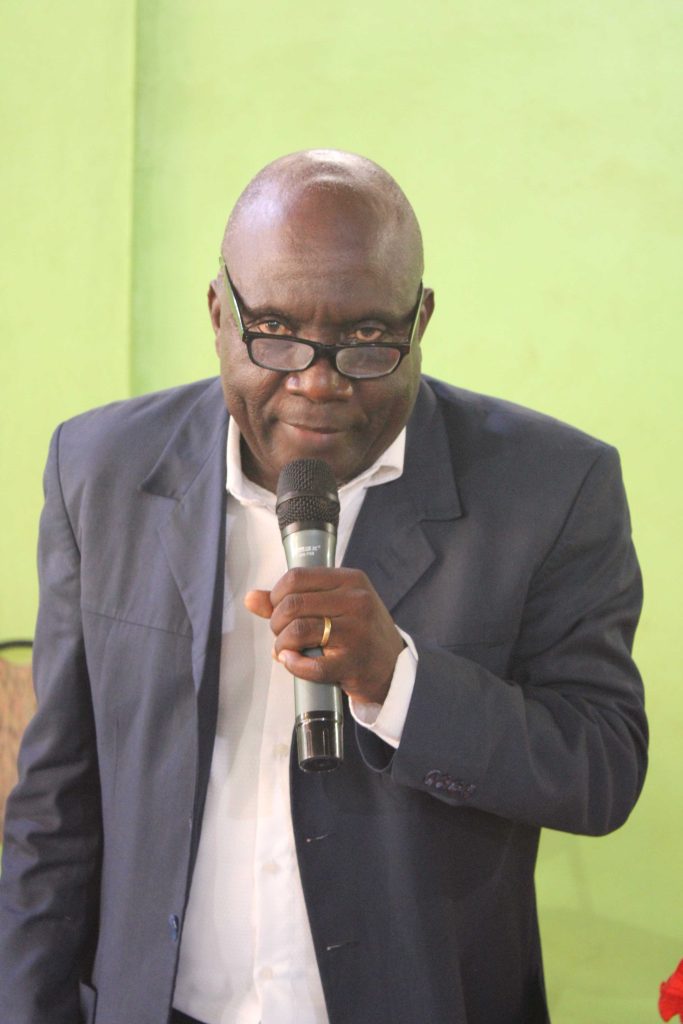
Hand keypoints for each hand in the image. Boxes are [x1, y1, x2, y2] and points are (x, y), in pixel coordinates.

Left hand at [244, 567, 404, 704]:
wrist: (392, 666)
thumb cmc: (357, 631)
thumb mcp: (333, 604)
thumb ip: (291, 598)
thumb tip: (251, 598)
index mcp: (351, 580)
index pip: (296, 577)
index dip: (276, 595)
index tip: (277, 609)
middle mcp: (356, 601)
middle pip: (293, 604)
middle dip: (276, 622)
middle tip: (281, 633)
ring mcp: (356, 632)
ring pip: (298, 631)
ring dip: (281, 644)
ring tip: (286, 649)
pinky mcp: (353, 662)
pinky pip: (310, 665)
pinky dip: (293, 665)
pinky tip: (292, 662)